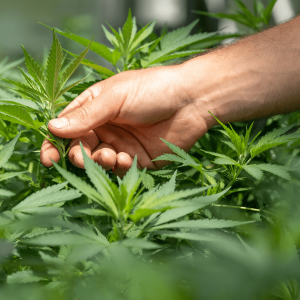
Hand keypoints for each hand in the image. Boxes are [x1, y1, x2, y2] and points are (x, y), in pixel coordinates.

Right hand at [40, 65, 213, 176]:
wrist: (191, 100)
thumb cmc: (153, 89)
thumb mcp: (115, 97)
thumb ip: (86, 115)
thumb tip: (52, 127)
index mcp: (96, 108)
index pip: (67, 127)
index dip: (55, 143)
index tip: (49, 157)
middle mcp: (106, 128)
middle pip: (80, 148)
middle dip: (79, 156)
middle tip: (82, 157)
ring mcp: (122, 145)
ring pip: (99, 162)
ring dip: (99, 162)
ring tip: (111, 155)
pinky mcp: (139, 160)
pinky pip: (120, 170)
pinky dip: (118, 168)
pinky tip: (126, 159)